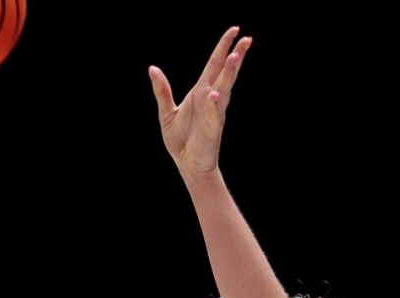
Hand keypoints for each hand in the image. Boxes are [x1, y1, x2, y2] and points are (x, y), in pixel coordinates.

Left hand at [149, 27, 249, 178]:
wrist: (186, 164)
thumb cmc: (180, 140)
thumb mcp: (166, 111)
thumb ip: (161, 90)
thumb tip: (152, 68)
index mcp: (201, 91)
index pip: (215, 63)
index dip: (224, 46)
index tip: (235, 30)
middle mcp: (211, 98)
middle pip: (226, 72)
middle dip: (236, 55)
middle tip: (247, 39)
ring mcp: (214, 112)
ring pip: (225, 88)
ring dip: (230, 73)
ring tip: (236, 57)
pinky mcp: (212, 128)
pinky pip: (215, 114)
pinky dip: (216, 104)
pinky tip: (217, 94)